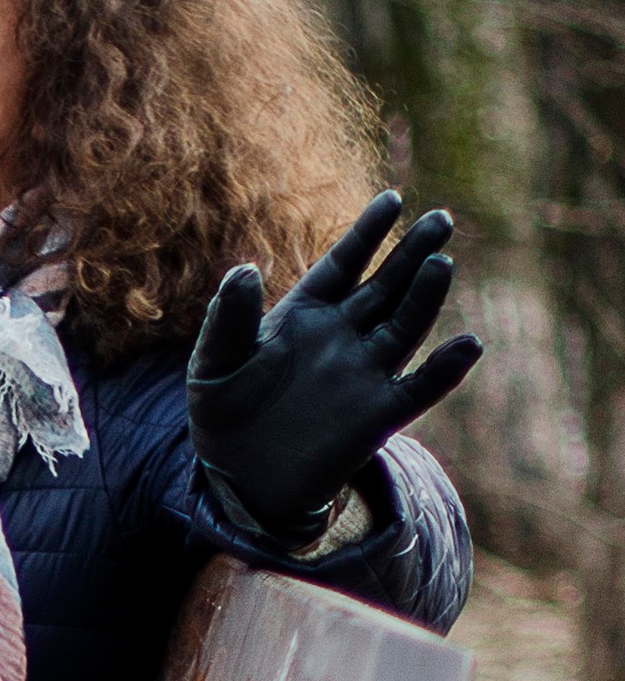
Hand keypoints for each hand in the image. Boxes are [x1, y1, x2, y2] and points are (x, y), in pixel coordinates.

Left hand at [186, 192, 482, 543]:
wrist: (239, 481)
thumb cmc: (223, 416)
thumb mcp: (212, 365)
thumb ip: (227, 320)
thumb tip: (243, 269)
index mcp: (305, 314)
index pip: (344, 263)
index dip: (368, 232)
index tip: (394, 199)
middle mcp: (343, 336)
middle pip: (386, 285)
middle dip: (413, 252)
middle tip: (441, 220)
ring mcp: (364, 373)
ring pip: (405, 326)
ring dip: (426, 298)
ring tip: (441, 266)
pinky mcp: (378, 415)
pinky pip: (419, 388)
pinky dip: (445, 370)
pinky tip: (468, 345)